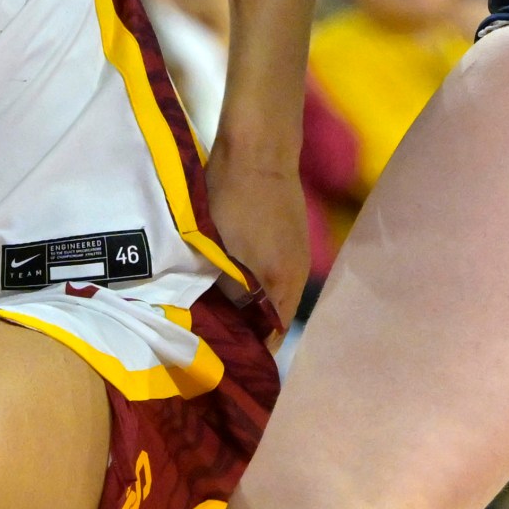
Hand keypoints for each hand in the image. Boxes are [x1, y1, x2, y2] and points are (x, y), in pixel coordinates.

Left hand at [204, 145, 309, 339]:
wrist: (258, 147)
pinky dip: (250, 279)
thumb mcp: (227, 253)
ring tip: (212, 307)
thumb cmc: (239, 202)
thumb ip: (233, 290)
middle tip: (211, 335)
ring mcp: (293, 250)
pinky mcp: (285, 231)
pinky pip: (268, 269)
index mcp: (287, 284)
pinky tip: (224, 275)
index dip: (253, 350)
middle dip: (248, 327)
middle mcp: (296, 273)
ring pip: (269, 290)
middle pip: (274, 314)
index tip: (224, 360)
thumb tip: (232, 316)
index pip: (275, 335)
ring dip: (247, 301)